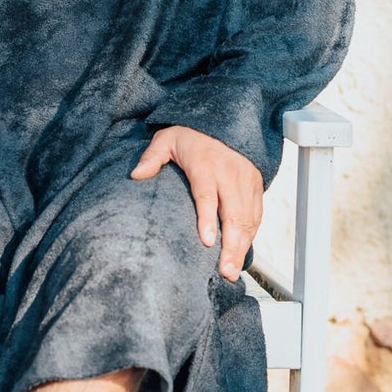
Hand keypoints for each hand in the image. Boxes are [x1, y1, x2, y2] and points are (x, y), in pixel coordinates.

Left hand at [130, 126, 262, 281]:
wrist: (225, 120)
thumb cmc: (191, 135)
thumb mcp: (167, 139)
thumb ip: (152, 157)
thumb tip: (136, 175)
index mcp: (205, 164)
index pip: (207, 195)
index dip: (208, 219)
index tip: (207, 242)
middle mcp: (229, 175)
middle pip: (233, 214)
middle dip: (231, 245)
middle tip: (224, 271)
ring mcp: (245, 182)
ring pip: (247, 218)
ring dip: (242, 246)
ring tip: (232, 271)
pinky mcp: (256, 187)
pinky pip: (256, 215)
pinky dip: (250, 236)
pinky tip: (241, 254)